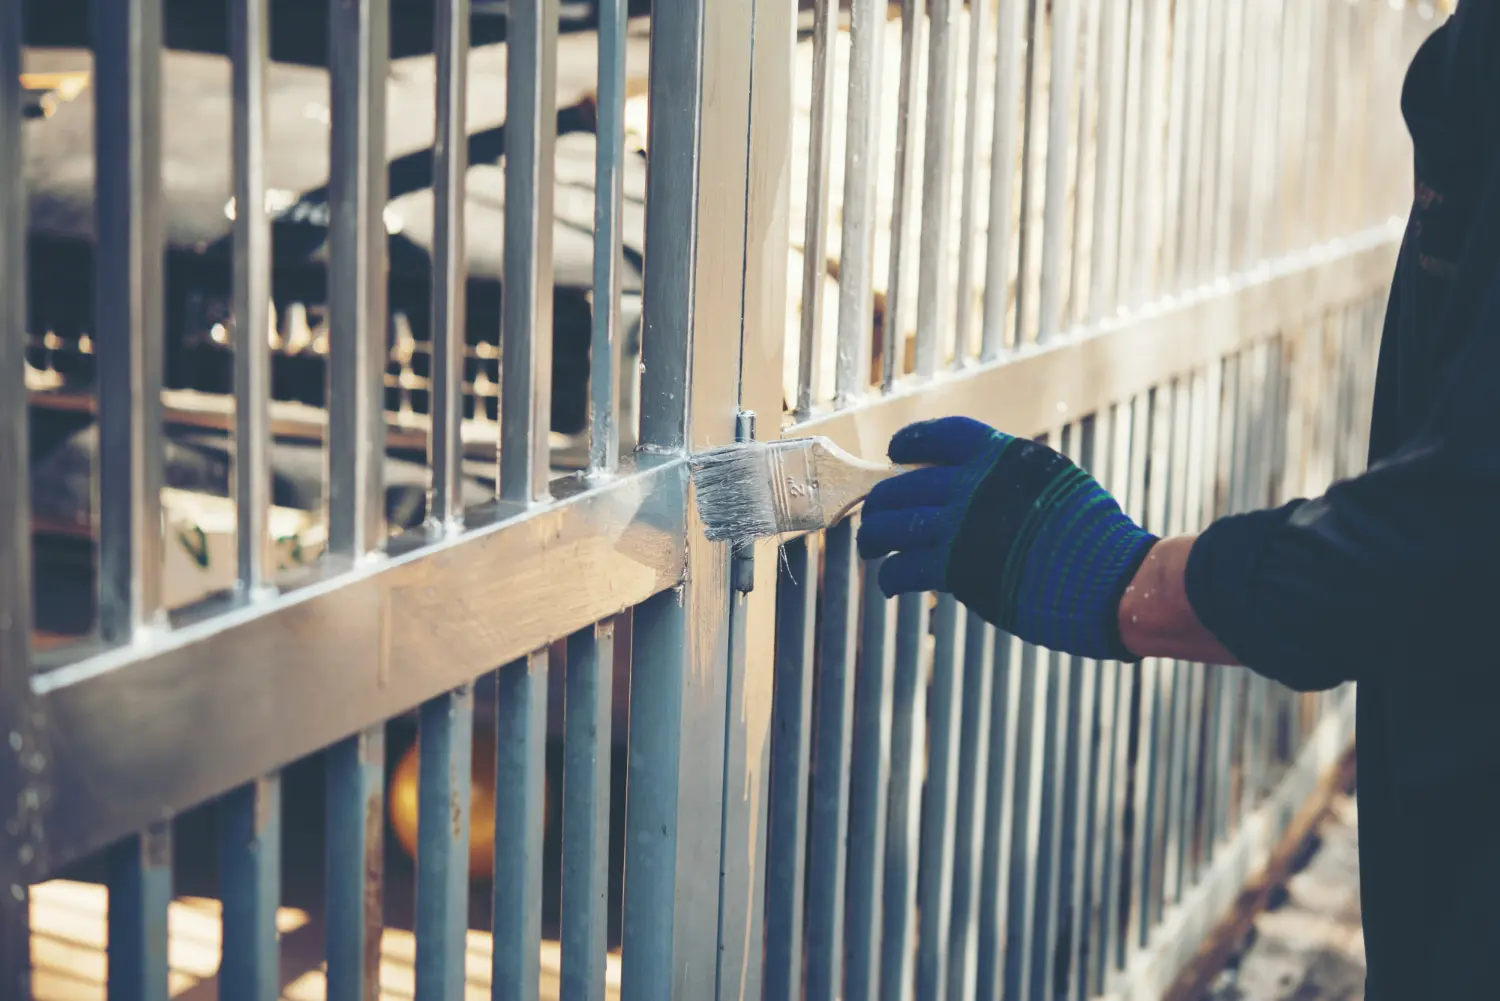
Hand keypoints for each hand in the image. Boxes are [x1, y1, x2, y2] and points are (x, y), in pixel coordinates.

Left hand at [856, 416, 1156, 659]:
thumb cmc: (1096, 540)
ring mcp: (964, 525)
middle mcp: (977, 484)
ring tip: (873, 549)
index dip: (910, 442)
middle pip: (903, 486)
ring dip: (875, 538)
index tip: (894, 453)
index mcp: (1004, 457)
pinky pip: (904, 568)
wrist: (1116, 581)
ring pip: (893, 525)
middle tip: (876, 517)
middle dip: (881, 504)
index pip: (942, 436)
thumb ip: (1012, 481)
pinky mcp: (958, 569)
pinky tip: (890, 585)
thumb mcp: (1056, 484)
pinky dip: (891, 578)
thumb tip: (976, 485)